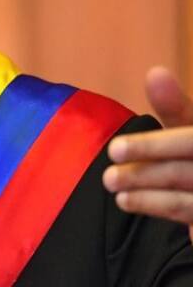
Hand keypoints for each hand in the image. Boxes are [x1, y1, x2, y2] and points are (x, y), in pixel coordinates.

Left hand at [103, 67, 192, 241]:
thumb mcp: (190, 127)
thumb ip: (175, 107)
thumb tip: (155, 72)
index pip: (188, 141)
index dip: (151, 146)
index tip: (114, 150)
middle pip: (183, 172)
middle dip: (143, 173)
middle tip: (107, 177)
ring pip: (186, 201)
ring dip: (147, 197)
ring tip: (115, 191)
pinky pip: (192, 218)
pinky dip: (161, 210)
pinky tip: (131, 202)